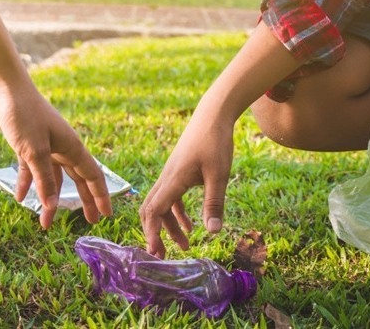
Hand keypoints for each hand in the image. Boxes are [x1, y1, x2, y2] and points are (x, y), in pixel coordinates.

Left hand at [0, 81, 112, 228]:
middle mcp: (62, 147)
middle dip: (83, 200)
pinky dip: (28, 183)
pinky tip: (20, 198)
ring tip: (46, 221)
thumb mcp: (34, 150)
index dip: (101, 196)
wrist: (3, 87)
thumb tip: (52, 205)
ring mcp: (45, 145)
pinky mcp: (27, 144)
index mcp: (72, 147)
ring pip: (52, 178)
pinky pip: (31, 169)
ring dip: (49, 198)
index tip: (107, 216)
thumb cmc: (23, 114)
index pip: (92, 176)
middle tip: (89, 221)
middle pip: (77, 179)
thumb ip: (44, 179)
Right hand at [139, 103, 233, 257]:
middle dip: (155, 234)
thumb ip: (214, 204)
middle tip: (162, 256)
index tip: (155, 252)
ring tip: (186, 245)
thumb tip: (212, 232)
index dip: (152, 233)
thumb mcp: (218, 175)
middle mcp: (167, 178)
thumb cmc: (215, 141)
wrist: (212, 114)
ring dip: (169, 226)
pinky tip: (192, 225)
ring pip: (161, 205)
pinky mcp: (178, 172)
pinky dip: (176, 214)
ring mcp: (171, 174)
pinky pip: (171, 197)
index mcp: (173, 180)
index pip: (154, 211)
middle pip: (151, 210)